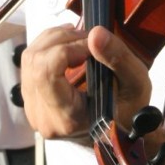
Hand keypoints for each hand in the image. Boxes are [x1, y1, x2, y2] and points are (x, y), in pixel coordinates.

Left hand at [20, 24, 151, 138]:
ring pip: (29, 58)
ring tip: (80, 41)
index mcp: (67, 118)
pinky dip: (49, 46)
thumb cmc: (128, 110)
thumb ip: (117, 58)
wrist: (117, 131)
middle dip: (62, 40)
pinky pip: (29, 62)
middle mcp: (43, 116)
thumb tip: (95, 33)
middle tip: (88, 40)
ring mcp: (33, 108)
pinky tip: (68, 46)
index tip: (90, 46)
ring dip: (55, 39)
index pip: (46, 73)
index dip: (66, 49)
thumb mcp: (135, 83)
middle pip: (35, 61)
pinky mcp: (31, 98)